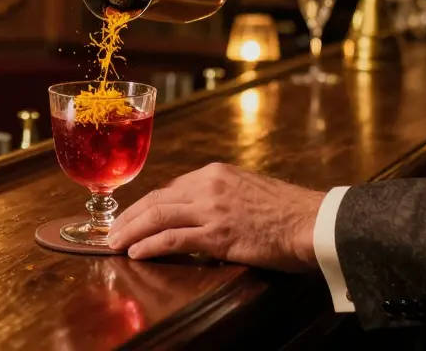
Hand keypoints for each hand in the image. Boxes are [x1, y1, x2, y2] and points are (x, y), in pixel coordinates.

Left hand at [107, 163, 324, 272]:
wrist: (313, 221)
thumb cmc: (287, 211)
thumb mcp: (247, 190)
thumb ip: (220, 196)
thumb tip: (199, 214)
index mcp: (215, 173)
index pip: (170, 189)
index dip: (146, 205)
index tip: (132, 216)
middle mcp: (209, 185)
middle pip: (156, 200)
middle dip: (129, 216)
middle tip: (111, 231)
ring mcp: (212, 209)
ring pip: (158, 217)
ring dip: (131, 231)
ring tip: (114, 243)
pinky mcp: (217, 234)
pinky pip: (173, 239)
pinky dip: (150, 245)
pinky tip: (136, 252)